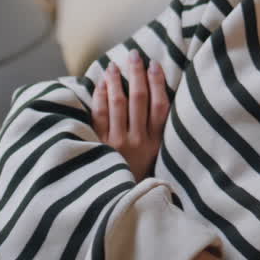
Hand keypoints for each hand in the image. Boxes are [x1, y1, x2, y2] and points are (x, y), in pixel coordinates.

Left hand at [91, 51, 168, 181]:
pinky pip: (99, 116)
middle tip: (134, 55)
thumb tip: (157, 99)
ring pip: (117, 105)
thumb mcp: (156, 159)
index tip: (154, 64)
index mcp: (156, 144)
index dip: (158, 83)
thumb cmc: (138, 178)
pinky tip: (99, 84)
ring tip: (113, 65)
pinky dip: (99, 97)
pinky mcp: (99, 146)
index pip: (160, 106)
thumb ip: (155, 133)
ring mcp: (117, 144)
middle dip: (136, 74)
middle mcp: (138, 142)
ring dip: (116, 81)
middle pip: (139, 100)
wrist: (118, 204)